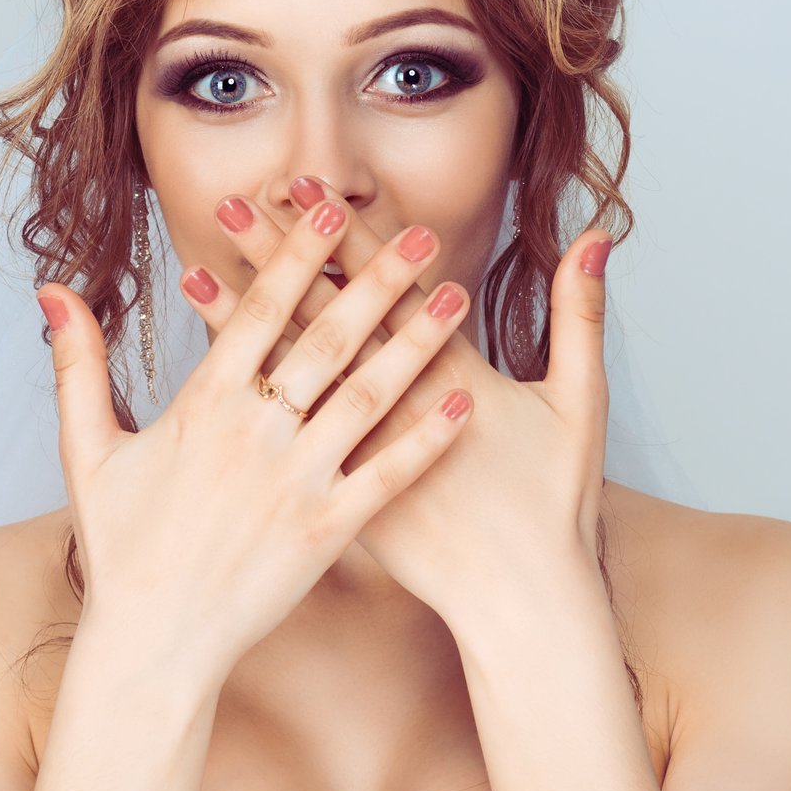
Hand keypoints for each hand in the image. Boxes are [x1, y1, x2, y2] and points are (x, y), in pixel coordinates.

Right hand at [34, 193, 476, 688]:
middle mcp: (255, 434)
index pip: (259, 309)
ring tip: (455, 296)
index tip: (330, 207)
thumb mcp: (87, 450)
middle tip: (418, 232)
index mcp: (203, 405)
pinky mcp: (327, 532)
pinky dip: (426, 440)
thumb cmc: (121, 547)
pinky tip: (461, 403)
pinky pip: (386, 476)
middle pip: (327, 339)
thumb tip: (54, 290)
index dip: (297, 253)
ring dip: (414, 343)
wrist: (154, 644)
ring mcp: (296, 483)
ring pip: (366, 397)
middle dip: (375, 279)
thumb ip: (77, 364)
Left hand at [175, 176, 615, 635]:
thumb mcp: (582, 403)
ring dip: (245, 322)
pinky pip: (285, 437)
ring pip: (293, 375)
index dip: (346, 234)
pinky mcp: (342, 497)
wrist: (523, 603)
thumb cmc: (556, 503)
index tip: (305, 188)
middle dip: (278, 258)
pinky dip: (249, 400)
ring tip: (195, 272)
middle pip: (325, 318)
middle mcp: (397, 409)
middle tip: (231, 206)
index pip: (388, 286)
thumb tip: (595, 237)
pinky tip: (209, 373)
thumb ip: (582, 314)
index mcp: (453, 376)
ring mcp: (362, 456)